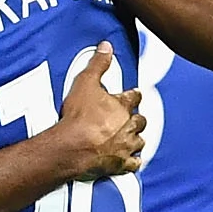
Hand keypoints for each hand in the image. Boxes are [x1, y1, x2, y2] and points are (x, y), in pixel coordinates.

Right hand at [43, 44, 148, 178]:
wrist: (72, 146)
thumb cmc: (77, 118)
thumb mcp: (85, 82)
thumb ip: (98, 64)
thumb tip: (106, 47)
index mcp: (121, 106)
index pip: (133, 97)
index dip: (133, 95)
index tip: (133, 95)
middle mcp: (128, 125)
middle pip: (140, 121)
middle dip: (137, 119)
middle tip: (132, 118)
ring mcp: (125, 145)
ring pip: (139, 141)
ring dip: (136, 139)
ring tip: (132, 138)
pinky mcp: (120, 163)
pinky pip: (134, 164)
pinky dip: (133, 162)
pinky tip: (131, 162)